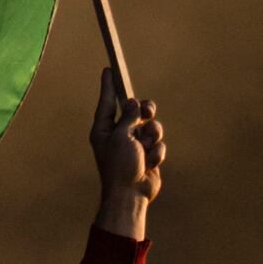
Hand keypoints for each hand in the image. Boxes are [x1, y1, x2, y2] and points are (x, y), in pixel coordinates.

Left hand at [90, 66, 166, 238]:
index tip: (109, 69)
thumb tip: (133, 102)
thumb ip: (128, 117)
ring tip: (145, 150)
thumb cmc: (120, 166)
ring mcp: (134, 144)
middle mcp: (118, 135)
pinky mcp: (148, 154)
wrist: (131, 195)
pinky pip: (158, 143)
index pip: (107, 102)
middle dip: (145, 110)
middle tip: (147, 111)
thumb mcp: (121, 137)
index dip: (109, 85)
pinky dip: (156, 152)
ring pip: (152, 126)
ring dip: (152, 137)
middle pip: (136, 110)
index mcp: (104, 130)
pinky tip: (149, 164)